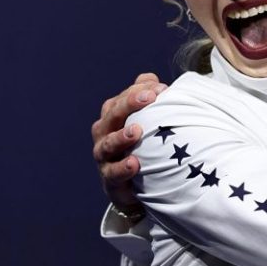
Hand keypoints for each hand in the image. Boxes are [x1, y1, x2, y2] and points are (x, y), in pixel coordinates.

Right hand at [91, 73, 166, 214]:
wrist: (138, 186)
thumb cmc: (144, 145)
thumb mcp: (148, 121)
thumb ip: (149, 98)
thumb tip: (152, 79)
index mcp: (113, 116)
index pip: (122, 98)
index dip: (139, 90)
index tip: (161, 89)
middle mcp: (105, 134)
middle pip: (112, 115)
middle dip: (129, 104)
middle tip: (149, 98)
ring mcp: (105, 157)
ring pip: (107, 144)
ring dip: (121, 136)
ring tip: (136, 131)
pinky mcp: (110, 180)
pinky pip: (113, 174)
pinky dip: (122, 168)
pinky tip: (134, 163)